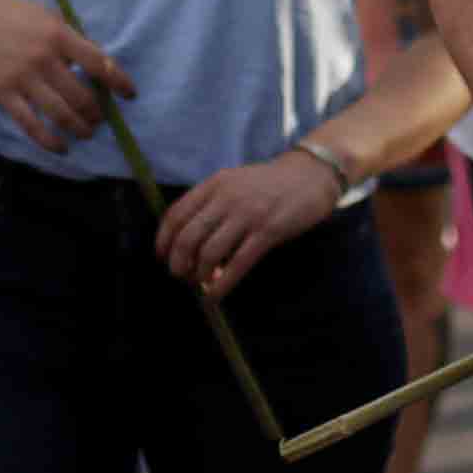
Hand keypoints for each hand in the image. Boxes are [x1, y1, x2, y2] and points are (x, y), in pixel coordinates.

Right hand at [0, 0, 132, 152]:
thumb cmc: (10, 13)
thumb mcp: (46, 16)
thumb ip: (69, 38)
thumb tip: (95, 63)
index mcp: (59, 34)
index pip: (97, 62)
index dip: (117, 82)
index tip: (129, 95)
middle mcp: (44, 57)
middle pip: (81, 95)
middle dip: (96, 112)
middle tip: (99, 118)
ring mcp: (22, 77)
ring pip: (59, 113)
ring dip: (78, 128)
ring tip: (86, 133)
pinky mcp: (2, 92)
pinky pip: (30, 123)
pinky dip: (49, 140)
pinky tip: (61, 147)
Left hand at [159, 148, 342, 296]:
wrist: (310, 175)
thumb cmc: (269, 184)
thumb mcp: (233, 182)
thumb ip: (211, 203)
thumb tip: (186, 241)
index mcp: (214, 185)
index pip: (176, 215)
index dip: (163, 241)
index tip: (162, 257)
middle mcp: (227, 198)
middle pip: (188, 238)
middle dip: (178, 263)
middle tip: (181, 276)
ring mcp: (248, 214)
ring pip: (209, 253)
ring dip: (199, 275)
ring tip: (200, 284)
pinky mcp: (268, 231)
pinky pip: (237, 264)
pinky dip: (221, 284)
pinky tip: (214, 296)